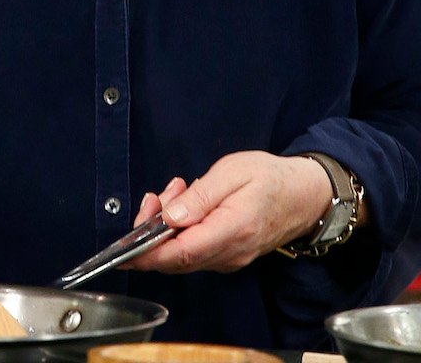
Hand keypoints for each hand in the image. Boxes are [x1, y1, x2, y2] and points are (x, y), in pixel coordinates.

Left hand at [125, 151, 333, 272]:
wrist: (307, 194)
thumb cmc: (271, 178)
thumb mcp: (233, 172)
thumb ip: (201, 196)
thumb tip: (171, 216)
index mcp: (232, 231)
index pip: (181, 253)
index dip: (148, 255)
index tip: (122, 251)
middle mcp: (230, 253)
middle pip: (175, 258)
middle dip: (151, 229)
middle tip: (154, 196)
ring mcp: (230, 257)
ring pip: (182, 253)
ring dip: (167, 225)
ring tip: (178, 189)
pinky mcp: (228, 254)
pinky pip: (194, 248)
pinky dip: (180, 228)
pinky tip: (186, 201)